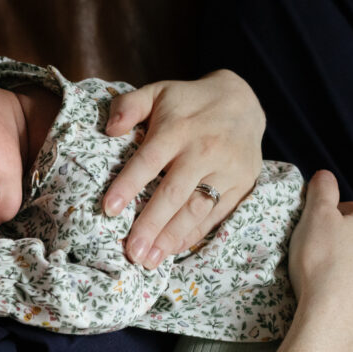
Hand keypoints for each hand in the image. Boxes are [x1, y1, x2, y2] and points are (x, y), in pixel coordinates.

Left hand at [103, 69, 264, 267]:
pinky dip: (194, 234)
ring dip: (172, 237)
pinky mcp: (241, 185)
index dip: (128, 186)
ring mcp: (226, 170)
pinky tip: (173, 250)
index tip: (109, 210)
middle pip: (174, 193)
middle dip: (151, 224)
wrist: (243, 102)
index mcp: (178, 130)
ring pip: (196, 209)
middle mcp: (204, 151)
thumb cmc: (189, 102)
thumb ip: (129, 106)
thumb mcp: (157, 92)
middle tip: (131, 252)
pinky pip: (215, 215)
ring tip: (150, 260)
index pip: (149, 161)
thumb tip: (110, 129)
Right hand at [287, 170, 352, 345]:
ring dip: (351, 270)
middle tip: (318, 251)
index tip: (317, 223)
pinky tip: (332, 302)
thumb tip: (326, 175)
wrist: (332, 319)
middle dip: (346, 243)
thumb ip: (322, 191)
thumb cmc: (321, 261)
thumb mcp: (316, 216)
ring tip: (325, 279)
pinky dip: (352, 296)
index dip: (335, 213)